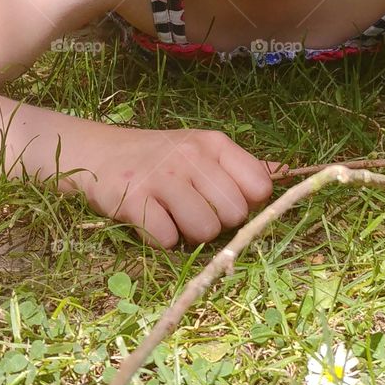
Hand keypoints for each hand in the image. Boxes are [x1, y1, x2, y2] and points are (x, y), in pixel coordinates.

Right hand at [83, 124, 289, 249]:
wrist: (97, 153)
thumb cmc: (159, 156)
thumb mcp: (201, 150)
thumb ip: (240, 167)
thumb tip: (286, 174)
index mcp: (214, 143)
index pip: (260, 186)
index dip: (248, 204)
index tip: (226, 202)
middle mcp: (192, 156)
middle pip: (234, 214)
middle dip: (218, 223)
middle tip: (193, 211)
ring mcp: (162, 177)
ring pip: (205, 231)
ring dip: (190, 235)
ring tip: (173, 217)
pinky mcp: (134, 201)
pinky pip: (168, 240)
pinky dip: (162, 240)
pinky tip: (152, 221)